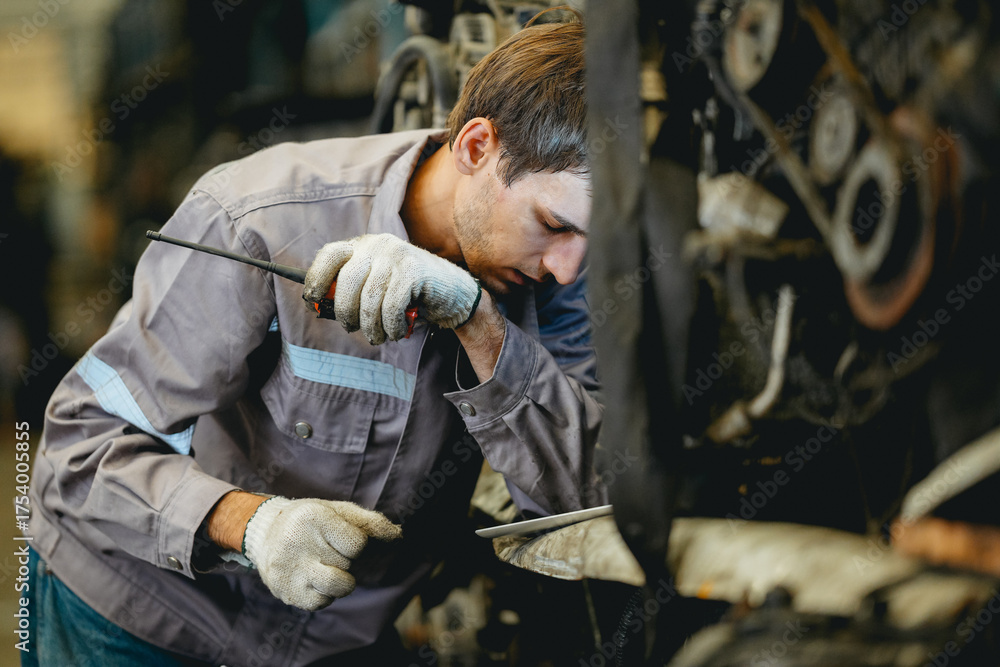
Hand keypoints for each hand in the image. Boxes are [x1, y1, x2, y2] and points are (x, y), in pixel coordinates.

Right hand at [242, 496, 401, 609]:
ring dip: (340, 580)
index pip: (358, 544)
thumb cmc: (311, 521)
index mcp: (314, 518)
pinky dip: (324, 594)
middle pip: (348, 564)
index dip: (355, 544)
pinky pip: (322, 602)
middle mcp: (297, 542)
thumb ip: (370, 522)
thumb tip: (398, 534)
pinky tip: (311, 578)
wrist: (264, 532)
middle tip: (324, 550)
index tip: (339, 538)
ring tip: (326, 568)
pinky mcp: (286, 591)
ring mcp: (290, 570)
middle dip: (343, 559)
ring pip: (339, 586)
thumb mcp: (338, 511)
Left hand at [303, 233, 480, 343]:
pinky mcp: (414, 270)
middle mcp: (378, 245)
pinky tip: (395, 331)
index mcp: (363, 246)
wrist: (453, 294)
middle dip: (346, 313)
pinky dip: (390, 325)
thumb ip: (350, 292)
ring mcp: (397, 255)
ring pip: (369, 298)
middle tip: (352, 329)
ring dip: (370, 326)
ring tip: (377, 337)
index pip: (330, 255)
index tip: (312, 301)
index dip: (316, 278)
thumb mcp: (375, 290)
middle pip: (347, 281)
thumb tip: (318, 307)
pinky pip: (391, 305)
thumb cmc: (408, 297)